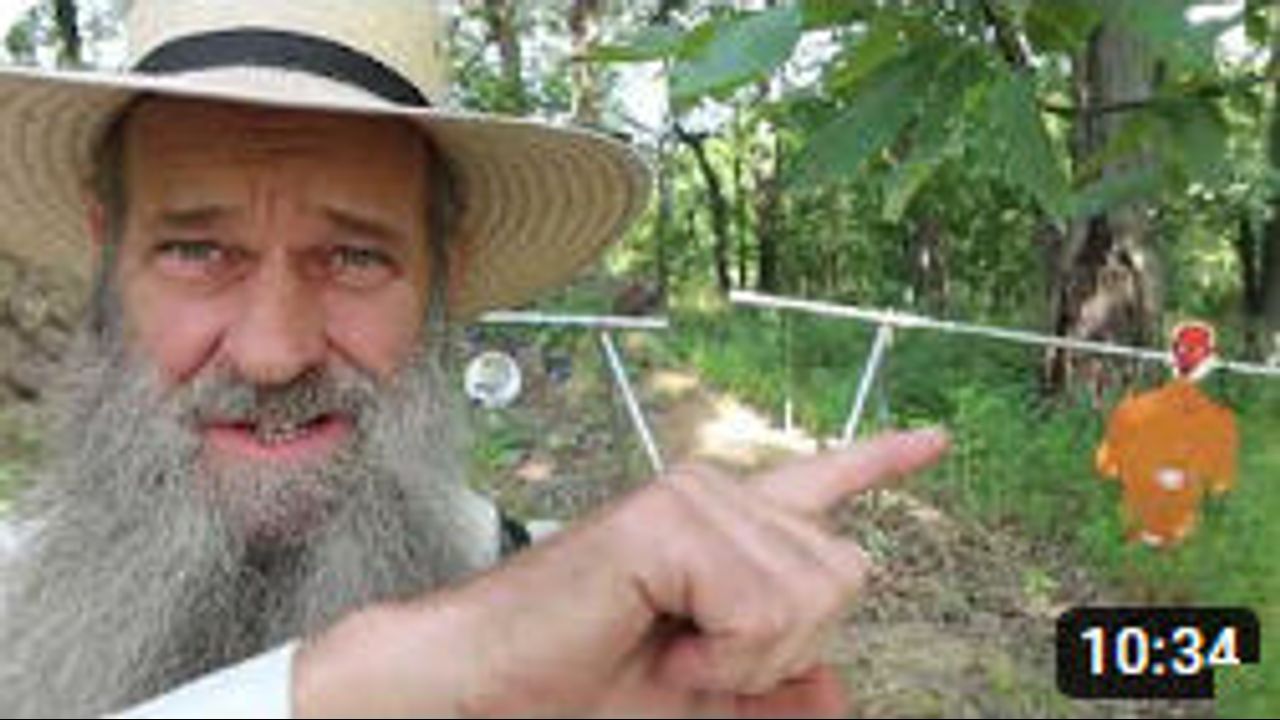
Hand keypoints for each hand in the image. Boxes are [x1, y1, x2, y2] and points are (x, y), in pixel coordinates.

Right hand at [293, 429, 949, 717]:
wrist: (493, 682)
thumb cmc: (585, 681)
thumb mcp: (709, 696)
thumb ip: (779, 686)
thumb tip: (839, 689)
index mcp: (726, 527)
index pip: (821, 484)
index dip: (880, 462)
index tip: (935, 440)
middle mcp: (716, 494)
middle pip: (845, 574)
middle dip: (787, 648)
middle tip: (699, 658)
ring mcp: (693, 498)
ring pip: (809, 595)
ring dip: (749, 656)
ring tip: (676, 650)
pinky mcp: (668, 520)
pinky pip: (759, 607)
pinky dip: (722, 655)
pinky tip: (666, 642)